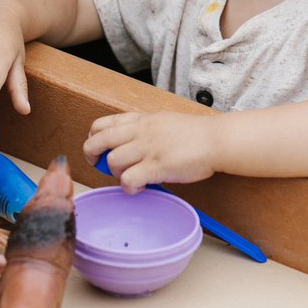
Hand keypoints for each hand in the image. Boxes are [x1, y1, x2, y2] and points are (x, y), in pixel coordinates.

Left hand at [84, 111, 217, 190]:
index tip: (98, 149)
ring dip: (115, 174)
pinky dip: (128, 187)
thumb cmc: (194, 133)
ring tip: (129, 178)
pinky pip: (128, 179)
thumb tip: (131, 144)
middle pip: (98, 140)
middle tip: (100, 166)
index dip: (93, 138)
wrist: (215, 139)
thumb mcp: (163, 121)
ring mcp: (147, 148)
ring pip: (112, 161)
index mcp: (140, 120)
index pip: (102, 124)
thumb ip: (144, 130)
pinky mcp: (157, 166)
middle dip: (92, 155)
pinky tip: (139, 188)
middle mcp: (140, 132)